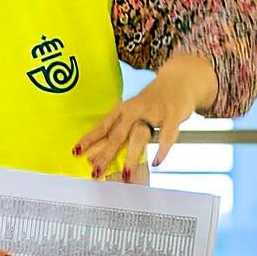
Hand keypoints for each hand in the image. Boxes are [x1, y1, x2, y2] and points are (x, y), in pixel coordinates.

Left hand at [72, 52, 218, 182]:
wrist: (180, 79)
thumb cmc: (154, 101)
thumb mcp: (134, 112)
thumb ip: (120, 131)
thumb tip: (100, 154)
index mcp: (123, 109)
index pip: (102, 126)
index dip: (89, 139)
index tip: (76, 152)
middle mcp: (136, 110)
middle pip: (117, 134)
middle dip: (105, 154)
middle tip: (96, 171)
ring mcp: (154, 112)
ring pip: (140, 137)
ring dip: (132, 157)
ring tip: (126, 176)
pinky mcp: (172, 115)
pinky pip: (167, 136)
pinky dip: (162, 150)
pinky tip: (156, 162)